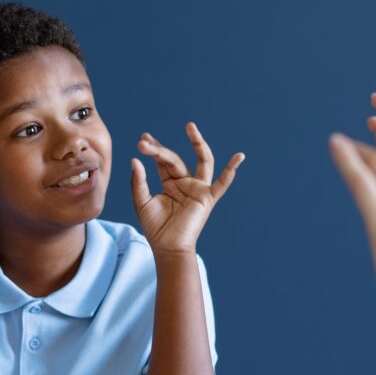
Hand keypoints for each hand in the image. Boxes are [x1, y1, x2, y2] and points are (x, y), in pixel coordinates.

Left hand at [131, 122, 244, 254]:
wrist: (168, 248)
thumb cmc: (155, 228)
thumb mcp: (142, 202)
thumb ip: (139, 181)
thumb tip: (136, 159)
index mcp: (170, 183)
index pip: (162, 161)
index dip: (153, 150)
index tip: (142, 140)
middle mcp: (185, 182)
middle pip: (175, 159)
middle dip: (160, 150)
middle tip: (144, 142)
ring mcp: (198, 188)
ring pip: (201, 161)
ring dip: (197, 143)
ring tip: (190, 126)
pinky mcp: (208, 198)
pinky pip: (223, 183)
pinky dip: (231, 170)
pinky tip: (239, 156)